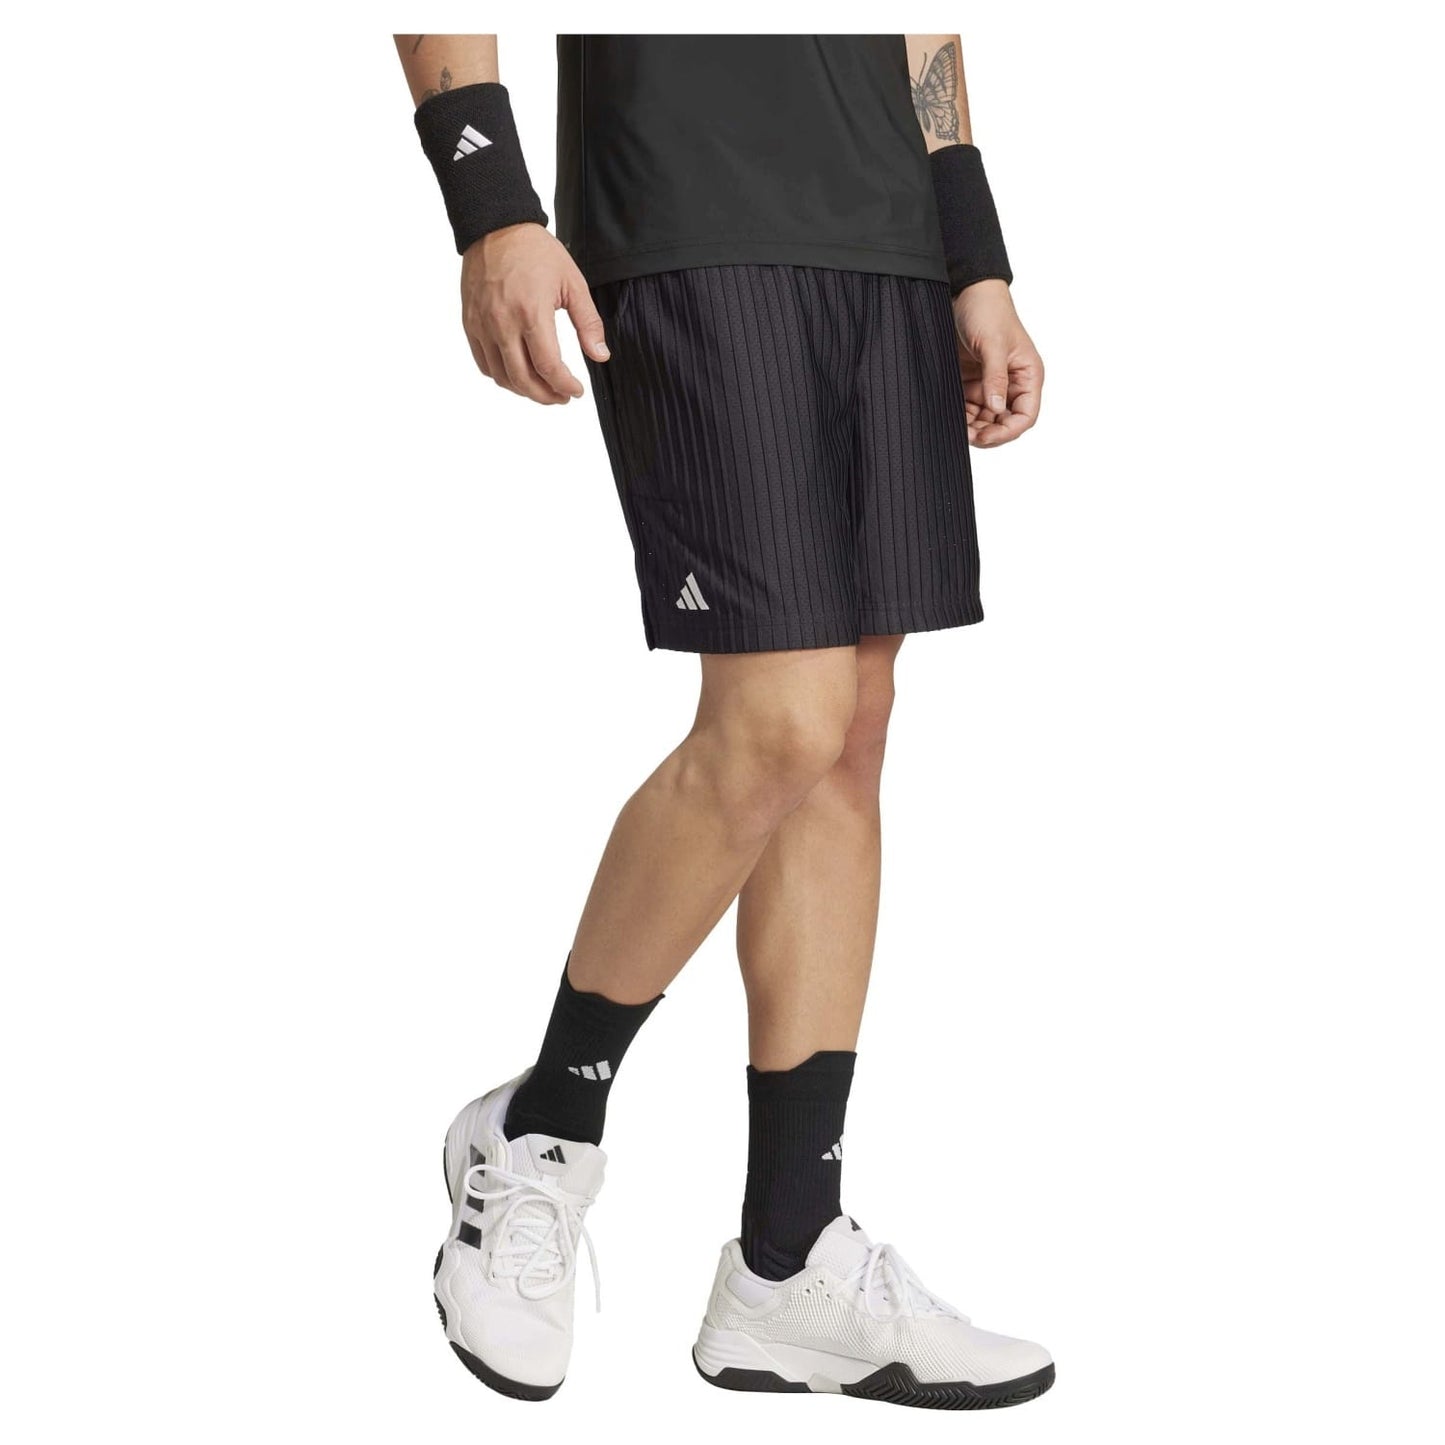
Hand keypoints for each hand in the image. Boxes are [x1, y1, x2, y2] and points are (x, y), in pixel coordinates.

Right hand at [460, 222, 609, 403]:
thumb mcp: (572, 283)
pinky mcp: (470, 323)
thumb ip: (588, 323)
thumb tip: (601, 356)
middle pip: (524, 380)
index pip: (549, 367)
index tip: (576, 391)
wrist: (495, 227)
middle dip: (547, 396)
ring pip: (502, 377)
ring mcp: (482, 325)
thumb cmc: (536, 252)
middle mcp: (503, 323)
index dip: (565, 386)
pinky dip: (502, 376)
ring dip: (524, 391)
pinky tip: (518, 374)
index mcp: (531, 313)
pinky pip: (484, 363)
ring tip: (543, 388)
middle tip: (562, 397)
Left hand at [952, 279, 1043, 446]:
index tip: (986, 436)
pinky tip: (949, 417)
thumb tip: (997, 408)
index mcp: (1027, 375)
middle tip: (965, 435)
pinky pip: (968, 409)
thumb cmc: (988, 311)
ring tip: (955, 427)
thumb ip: (995, 378)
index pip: (1025, 416)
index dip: (1008, 431)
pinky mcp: (972, 383)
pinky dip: (959, 416)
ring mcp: (991, 385)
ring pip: (984, 420)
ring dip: (971, 427)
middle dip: (987, 432)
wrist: (966, 292)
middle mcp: (1012, 384)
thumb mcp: (993, 344)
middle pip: (1004, 423)